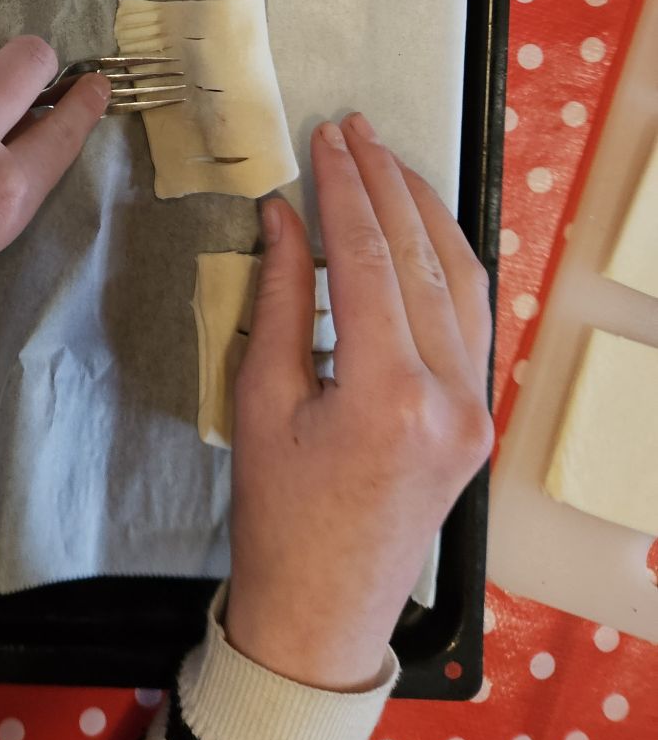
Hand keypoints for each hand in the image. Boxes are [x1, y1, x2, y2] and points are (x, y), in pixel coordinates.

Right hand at [225, 112, 493, 691]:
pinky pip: (472, 319)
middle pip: (420, 259)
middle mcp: (448, 396)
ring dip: (424, 214)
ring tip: (389, 162)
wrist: (322, 610)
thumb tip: (284, 215)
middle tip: (353, 130)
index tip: (322, 139)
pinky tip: (420, 228)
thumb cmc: (276, 514)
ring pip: (461, 281)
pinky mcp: (479, 420)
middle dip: (385, 184)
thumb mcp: (260, 399)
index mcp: (386, 393)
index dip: (341, 190)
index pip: (364, 259)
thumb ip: (279, 299)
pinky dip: (447, 262)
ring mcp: (475, 409)